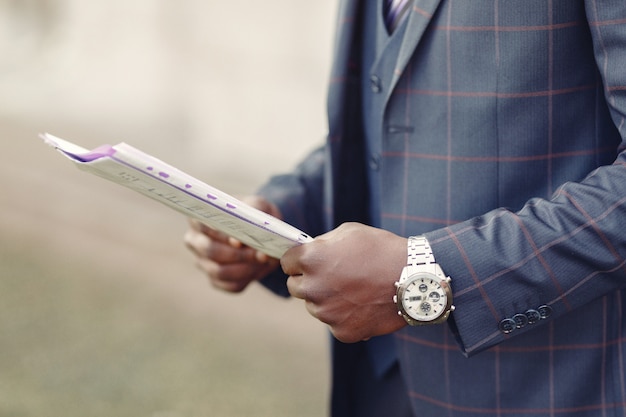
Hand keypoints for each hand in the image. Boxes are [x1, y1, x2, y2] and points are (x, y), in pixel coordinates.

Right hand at [184, 196, 280, 292]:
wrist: (261, 230)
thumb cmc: (254, 214)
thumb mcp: (256, 207)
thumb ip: (249, 219)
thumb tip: (238, 242)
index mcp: (199, 218)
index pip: (202, 226)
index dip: (220, 234)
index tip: (239, 241)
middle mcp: (196, 241)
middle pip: (209, 251)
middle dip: (237, 254)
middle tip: (260, 253)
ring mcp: (203, 262)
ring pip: (219, 272)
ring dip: (245, 268)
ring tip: (263, 260)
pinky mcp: (216, 280)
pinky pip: (231, 285)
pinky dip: (248, 278)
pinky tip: (260, 267)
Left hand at [282, 222, 407, 342]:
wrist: (413, 278)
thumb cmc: (381, 249)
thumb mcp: (348, 232)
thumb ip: (322, 243)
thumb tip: (309, 251)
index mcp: (309, 259)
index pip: (287, 263)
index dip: (299, 261)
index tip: (310, 261)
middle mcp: (312, 287)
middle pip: (295, 287)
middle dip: (309, 281)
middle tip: (332, 277)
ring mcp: (326, 313)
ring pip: (315, 306)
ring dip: (326, 299)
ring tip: (354, 289)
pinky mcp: (342, 331)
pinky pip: (334, 323)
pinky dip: (345, 316)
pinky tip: (363, 304)